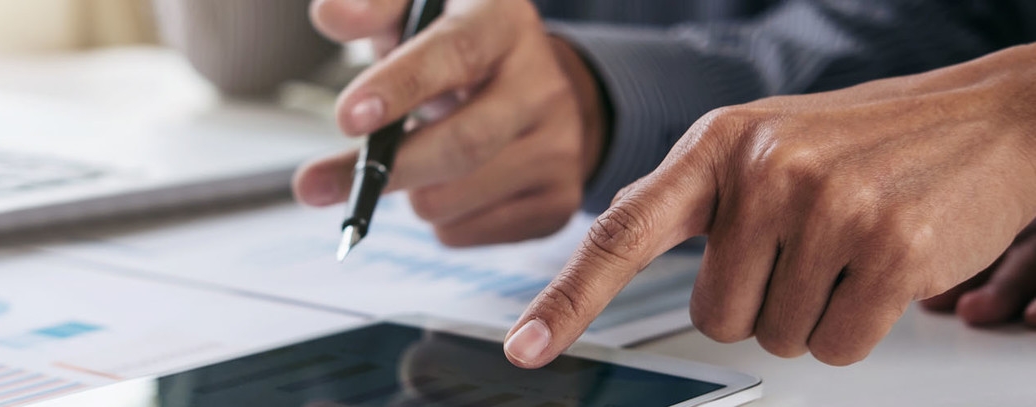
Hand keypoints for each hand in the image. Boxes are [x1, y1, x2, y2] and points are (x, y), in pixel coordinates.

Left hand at [292, 0, 608, 245]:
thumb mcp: (414, 11)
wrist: (528, 87)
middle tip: (321, 183)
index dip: (399, 87)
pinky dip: (436, 219)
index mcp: (505, 24)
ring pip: (453, 200)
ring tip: (415, 161)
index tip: (347, 118)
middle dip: (388, 168)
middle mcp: (545, 85)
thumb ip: (372, 8)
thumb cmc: (452, 49)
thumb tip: (330, 15)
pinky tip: (447, 185)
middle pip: (463, 144)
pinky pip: (466, 232)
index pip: (455, 53)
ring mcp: (561, 147)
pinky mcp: (557, 199)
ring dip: (409, 193)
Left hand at [504, 44, 1035, 366]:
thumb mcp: (764, 144)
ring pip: (778, 336)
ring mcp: (826, 207)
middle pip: (714, 317)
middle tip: (809, 251)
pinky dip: (859, 326)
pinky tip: (884, 267)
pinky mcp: (890, 249)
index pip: (620, 232)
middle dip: (761, 303)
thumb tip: (621, 252)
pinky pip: (837, 345)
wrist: (987, 119)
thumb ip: (698, 196)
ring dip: (814, 312)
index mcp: (716, 145)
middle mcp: (763, 170)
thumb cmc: (863, 141)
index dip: (568, 299)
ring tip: (851, 247)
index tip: (526, 347)